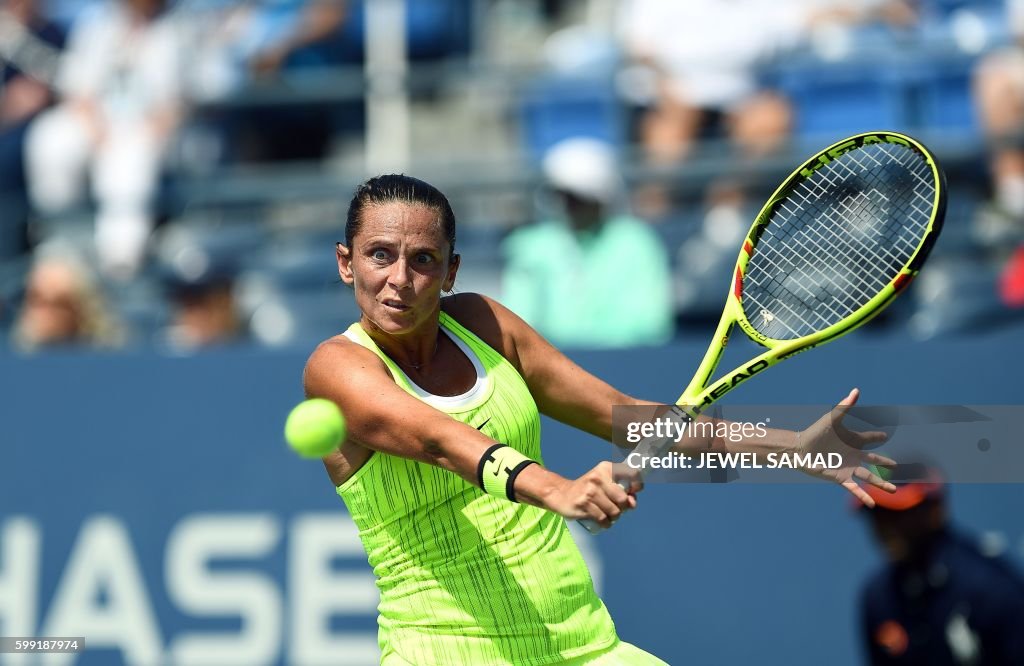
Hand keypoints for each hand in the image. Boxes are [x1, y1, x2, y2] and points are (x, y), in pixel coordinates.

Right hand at [544, 461, 639, 528]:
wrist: (561, 494)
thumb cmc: (588, 490)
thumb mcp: (604, 483)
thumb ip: (621, 491)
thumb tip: (633, 503)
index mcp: (606, 468)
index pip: (631, 473)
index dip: (637, 485)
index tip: (633, 492)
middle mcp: (598, 477)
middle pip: (623, 499)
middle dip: (623, 508)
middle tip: (616, 508)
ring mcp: (590, 491)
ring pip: (614, 512)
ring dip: (614, 517)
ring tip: (607, 515)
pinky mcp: (583, 504)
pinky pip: (603, 519)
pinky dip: (605, 524)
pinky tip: (602, 521)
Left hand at [797, 388, 896, 506]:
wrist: (800, 449)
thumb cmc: (815, 433)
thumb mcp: (832, 419)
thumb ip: (844, 407)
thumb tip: (856, 391)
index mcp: (852, 441)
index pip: (868, 438)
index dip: (876, 435)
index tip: (884, 434)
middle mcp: (853, 455)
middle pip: (873, 460)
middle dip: (885, 463)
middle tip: (895, 466)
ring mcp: (848, 467)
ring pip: (869, 477)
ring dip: (881, 484)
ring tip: (894, 490)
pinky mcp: (841, 478)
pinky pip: (855, 488)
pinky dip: (863, 496)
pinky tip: (872, 504)